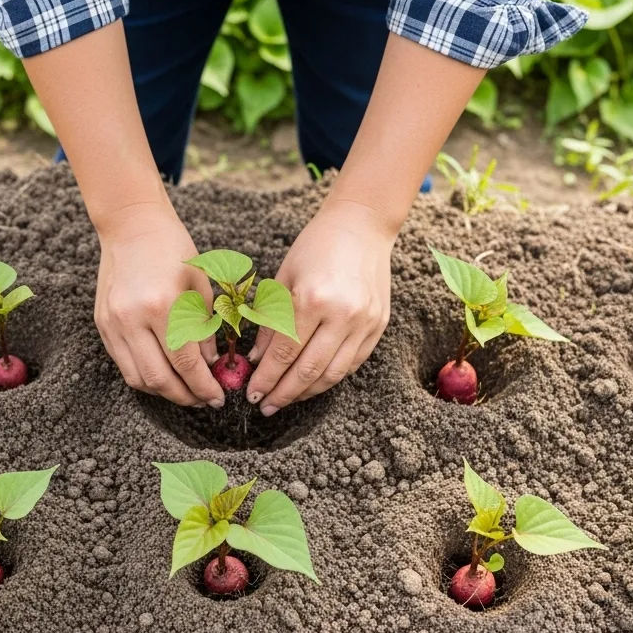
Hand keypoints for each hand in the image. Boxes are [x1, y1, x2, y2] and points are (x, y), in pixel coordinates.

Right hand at [94, 202, 224, 407]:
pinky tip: (163, 372)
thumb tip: (210, 367)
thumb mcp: (200, 286)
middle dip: (184, 397)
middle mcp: (132, 318)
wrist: (131, 224)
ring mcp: (112, 323)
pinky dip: (144, 375)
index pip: (185, 362)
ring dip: (163, 391)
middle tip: (203, 400)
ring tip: (184, 389)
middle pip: (158, 379)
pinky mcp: (102, 324)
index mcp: (162, 305)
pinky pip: (123, 363)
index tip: (218, 397)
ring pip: (137, 378)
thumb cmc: (173, 249)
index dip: (203, 386)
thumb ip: (205, 331)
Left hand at [246, 200, 393, 413]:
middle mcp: (342, 314)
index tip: (253, 394)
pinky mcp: (379, 325)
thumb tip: (257, 361)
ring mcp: (364, 322)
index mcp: (311, 298)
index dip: (266, 378)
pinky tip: (312, 383)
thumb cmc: (315, 247)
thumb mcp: (283, 279)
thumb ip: (270, 322)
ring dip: (307, 392)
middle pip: (308, 370)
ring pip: (333, 374)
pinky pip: (352, 363)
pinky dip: (330, 377)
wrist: (362, 225)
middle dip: (284, 393)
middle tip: (266, 406)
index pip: (284, 353)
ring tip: (287, 400)